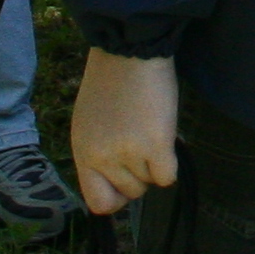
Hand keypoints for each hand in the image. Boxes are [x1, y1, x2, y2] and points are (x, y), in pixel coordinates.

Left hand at [71, 50, 181, 214]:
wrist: (129, 51)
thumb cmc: (110, 80)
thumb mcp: (89, 122)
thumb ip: (97, 152)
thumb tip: (115, 177)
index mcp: (83, 152)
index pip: (97, 203)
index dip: (116, 197)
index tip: (126, 179)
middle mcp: (102, 158)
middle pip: (130, 192)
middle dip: (140, 174)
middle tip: (142, 146)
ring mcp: (129, 153)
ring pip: (150, 182)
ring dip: (155, 163)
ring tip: (150, 131)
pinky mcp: (156, 144)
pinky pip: (168, 177)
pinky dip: (171, 164)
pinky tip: (165, 139)